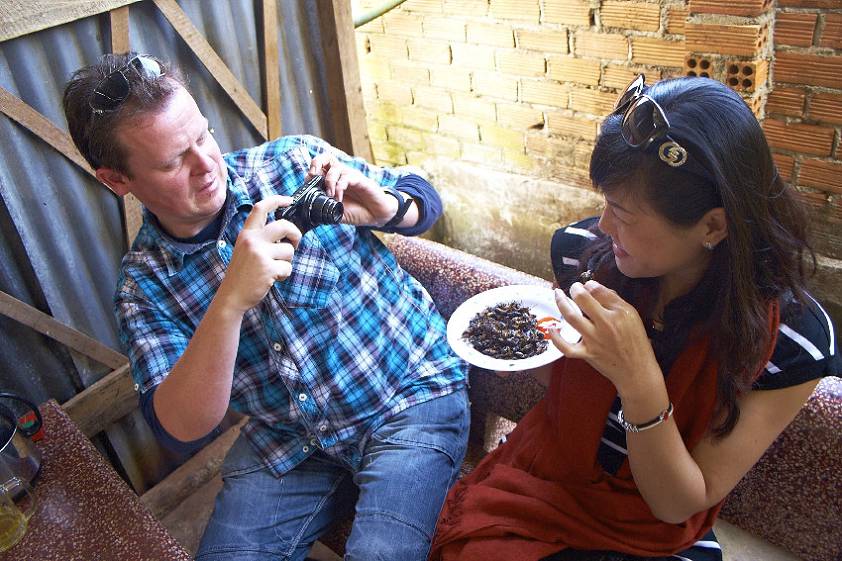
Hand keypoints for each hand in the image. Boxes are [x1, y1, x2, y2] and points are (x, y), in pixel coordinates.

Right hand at [215, 195, 301, 312]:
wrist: (232, 296)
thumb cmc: (242, 274)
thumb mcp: (245, 249)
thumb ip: (260, 239)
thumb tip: (285, 233)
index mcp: (246, 233)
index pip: (261, 208)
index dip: (277, 200)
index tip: (290, 200)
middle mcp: (252, 240)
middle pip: (284, 225)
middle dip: (295, 234)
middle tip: (294, 244)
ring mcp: (259, 253)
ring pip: (289, 250)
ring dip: (286, 261)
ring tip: (273, 269)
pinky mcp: (267, 268)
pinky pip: (287, 267)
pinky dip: (283, 275)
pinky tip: (272, 279)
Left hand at [308, 154, 398, 226]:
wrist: (375, 215)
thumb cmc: (356, 212)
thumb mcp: (335, 211)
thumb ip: (324, 207)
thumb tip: (310, 206)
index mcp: (332, 180)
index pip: (318, 167)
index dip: (310, 173)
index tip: (309, 186)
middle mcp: (340, 175)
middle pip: (325, 157)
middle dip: (316, 164)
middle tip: (314, 178)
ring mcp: (350, 176)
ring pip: (334, 167)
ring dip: (329, 182)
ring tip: (330, 196)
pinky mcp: (360, 180)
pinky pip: (346, 178)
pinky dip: (339, 188)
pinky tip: (339, 199)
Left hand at [548, 280, 660, 395]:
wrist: (636, 370)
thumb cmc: (635, 342)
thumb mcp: (632, 316)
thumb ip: (614, 301)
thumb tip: (594, 288)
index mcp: (619, 313)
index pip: (598, 291)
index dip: (588, 284)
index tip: (586, 285)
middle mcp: (605, 324)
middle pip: (582, 300)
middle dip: (574, 289)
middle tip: (572, 287)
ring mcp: (594, 340)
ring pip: (571, 317)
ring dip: (561, 303)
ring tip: (557, 295)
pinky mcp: (586, 354)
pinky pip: (566, 347)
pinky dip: (556, 338)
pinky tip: (551, 329)